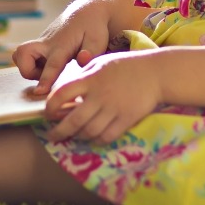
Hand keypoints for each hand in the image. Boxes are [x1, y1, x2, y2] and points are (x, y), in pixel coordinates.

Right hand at [12, 0, 110, 94]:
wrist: (85, 11)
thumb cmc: (93, 28)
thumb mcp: (98, 39)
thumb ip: (92, 52)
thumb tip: (82, 60)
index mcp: (62, 45)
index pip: (52, 64)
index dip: (45, 78)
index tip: (39, 91)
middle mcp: (47, 44)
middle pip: (22, 55)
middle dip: (27, 71)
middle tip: (44, 76)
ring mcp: (41, 43)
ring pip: (20, 55)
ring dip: (27, 67)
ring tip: (45, 71)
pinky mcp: (39, 45)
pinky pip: (25, 56)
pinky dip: (31, 64)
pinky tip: (46, 65)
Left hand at [44, 49, 162, 144]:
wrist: (156, 73)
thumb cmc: (126, 66)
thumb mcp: (101, 63)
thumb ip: (84, 76)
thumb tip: (66, 92)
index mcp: (90, 79)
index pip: (62, 94)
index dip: (51, 106)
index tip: (47, 113)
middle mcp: (100, 95)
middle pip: (73, 120)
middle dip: (59, 131)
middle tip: (53, 136)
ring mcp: (114, 109)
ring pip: (89, 131)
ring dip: (78, 136)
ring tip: (74, 136)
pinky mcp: (126, 119)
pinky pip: (106, 136)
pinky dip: (96, 140)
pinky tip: (93, 139)